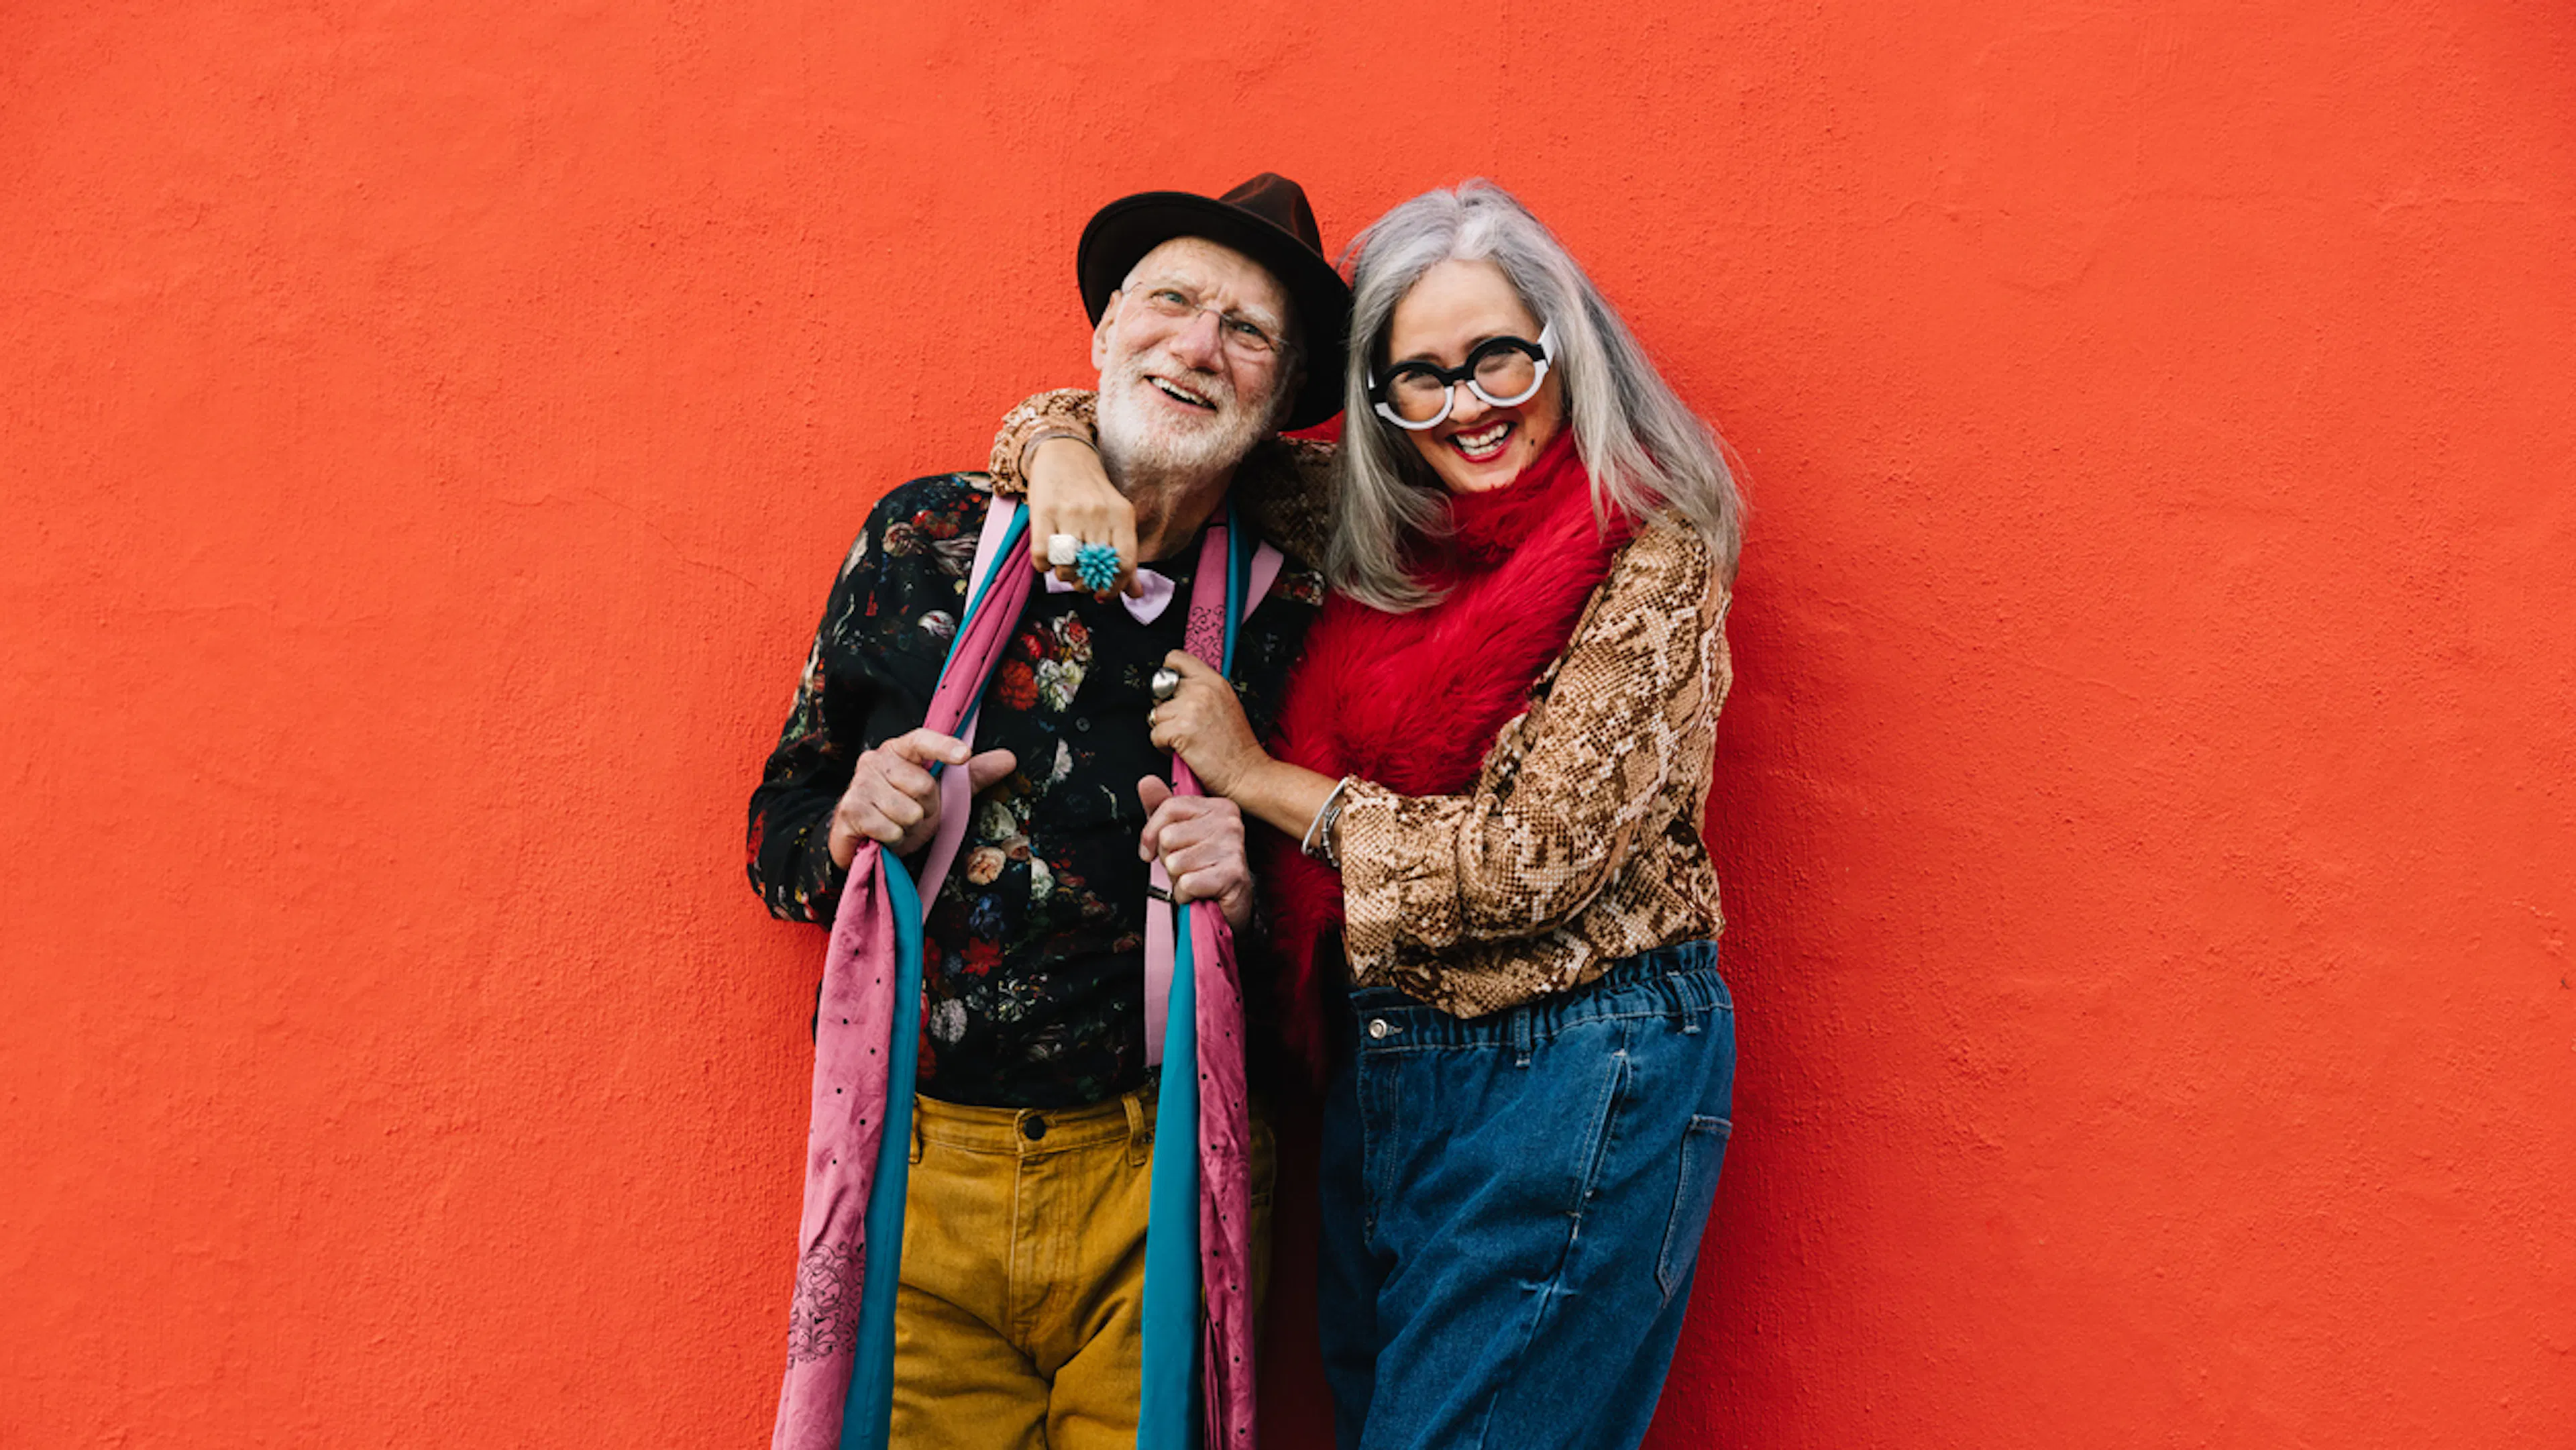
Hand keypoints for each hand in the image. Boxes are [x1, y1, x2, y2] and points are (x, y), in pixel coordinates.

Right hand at [828, 729, 1016, 866]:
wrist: (863, 841)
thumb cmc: (903, 811)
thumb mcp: (941, 794)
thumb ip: (972, 777)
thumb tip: (1010, 758)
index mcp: (900, 749)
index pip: (922, 740)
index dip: (943, 747)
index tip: (965, 755)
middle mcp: (876, 759)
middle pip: (923, 786)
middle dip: (927, 809)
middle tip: (915, 814)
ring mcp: (859, 784)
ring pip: (907, 812)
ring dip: (909, 828)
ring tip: (898, 825)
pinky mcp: (850, 810)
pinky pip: (890, 829)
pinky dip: (894, 839)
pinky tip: (884, 835)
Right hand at [1028, 437, 1141, 598]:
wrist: (1064, 454)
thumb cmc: (1092, 493)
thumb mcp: (1116, 518)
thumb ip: (1125, 556)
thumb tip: (1135, 594)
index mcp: (1122, 516)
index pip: (1124, 564)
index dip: (1114, 587)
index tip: (1103, 594)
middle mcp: (1097, 513)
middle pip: (1094, 570)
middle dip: (1086, 583)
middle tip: (1081, 578)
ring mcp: (1069, 512)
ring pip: (1067, 566)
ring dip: (1064, 575)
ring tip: (1065, 565)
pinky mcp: (1043, 512)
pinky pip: (1042, 556)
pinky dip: (1044, 565)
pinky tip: (1049, 557)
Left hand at [1137, 777, 1253, 928]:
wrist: (1234, 902)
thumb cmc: (1207, 867)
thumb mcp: (1182, 832)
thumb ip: (1163, 807)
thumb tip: (1147, 783)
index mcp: (1219, 807)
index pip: (1170, 807)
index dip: (1150, 832)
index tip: (1149, 849)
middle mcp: (1229, 823)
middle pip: (1169, 837)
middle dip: (1168, 858)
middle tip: (1186, 866)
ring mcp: (1233, 849)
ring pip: (1175, 863)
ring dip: (1177, 878)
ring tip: (1195, 878)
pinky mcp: (1232, 875)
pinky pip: (1186, 883)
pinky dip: (1185, 894)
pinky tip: (1199, 891)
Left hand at [1145, 651, 1268, 796]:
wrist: (1247, 772)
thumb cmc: (1238, 746)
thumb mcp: (1226, 704)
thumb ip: (1202, 691)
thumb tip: (1175, 688)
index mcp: (1214, 681)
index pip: (1176, 659)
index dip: (1168, 674)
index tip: (1170, 690)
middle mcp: (1202, 690)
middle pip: (1161, 689)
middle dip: (1166, 708)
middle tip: (1183, 723)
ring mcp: (1190, 709)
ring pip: (1155, 714)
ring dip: (1165, 729)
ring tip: (1185, 740)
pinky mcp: (1180, 731)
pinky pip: (1154, 734)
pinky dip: (1163, 746)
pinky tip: (1182, 750)